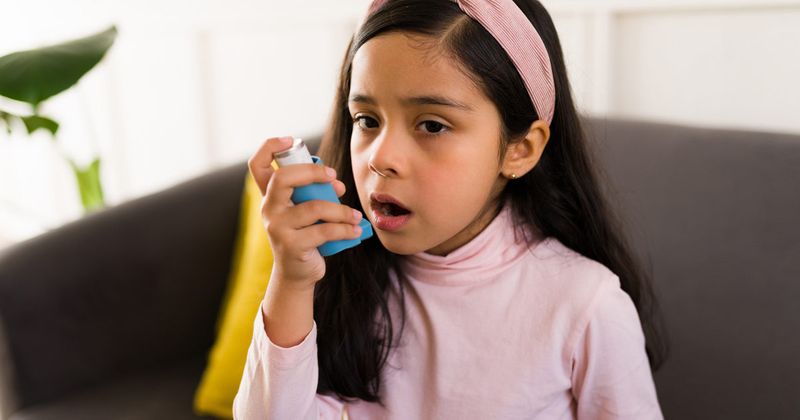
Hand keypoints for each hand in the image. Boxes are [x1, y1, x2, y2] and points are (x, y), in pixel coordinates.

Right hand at [248, 136, 362, 289]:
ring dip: (341, 210)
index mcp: (269, 196)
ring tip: (354, 215)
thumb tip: (335, 182)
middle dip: (313, 173)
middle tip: (334, 178)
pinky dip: (345, 229)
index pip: (258, 165)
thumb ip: (314, 192)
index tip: (291, 140)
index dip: (270, 146)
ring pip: (314, 207)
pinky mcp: (292, 245)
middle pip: (283, 178)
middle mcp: (268, 208)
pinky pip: (325, 230)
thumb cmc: (305, 234)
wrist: (297, 272)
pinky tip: (355, 230)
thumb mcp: (304, 210)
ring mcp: (277, 227)